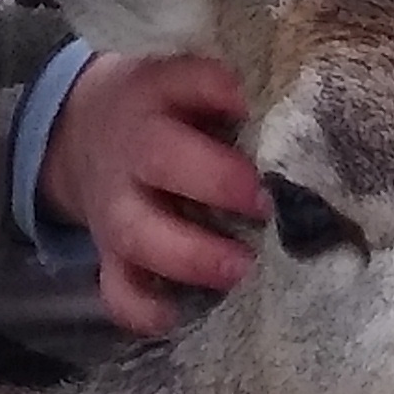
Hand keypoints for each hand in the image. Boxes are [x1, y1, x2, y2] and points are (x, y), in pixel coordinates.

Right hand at [41, 50, 267, 338]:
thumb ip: (235, 93)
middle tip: (264, 202)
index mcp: (157, 93)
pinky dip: (144, 308)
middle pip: (160, 159)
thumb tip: (310, 111)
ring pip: (138, 233)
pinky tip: (178, 314)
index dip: (218, 90)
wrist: (83, 133)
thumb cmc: (167, 111)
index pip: (187, 79)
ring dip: (190, 255)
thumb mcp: (187, 82)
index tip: (253, 103)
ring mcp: (115, 206)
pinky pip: (117, 288)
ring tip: (241, 268)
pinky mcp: (110, 254)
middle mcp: (133, 150)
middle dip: (214, 181)